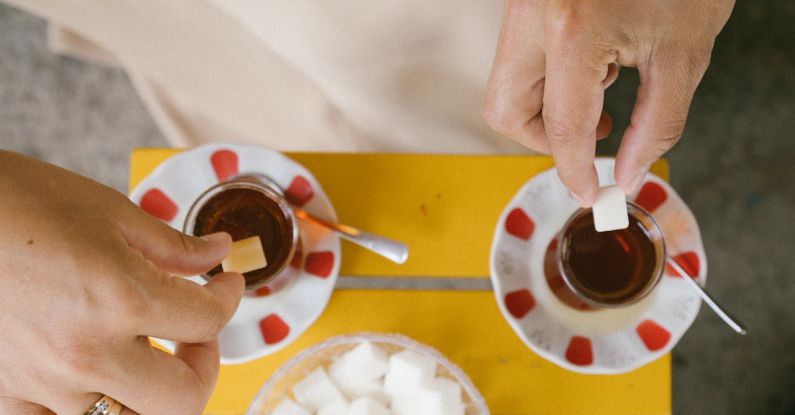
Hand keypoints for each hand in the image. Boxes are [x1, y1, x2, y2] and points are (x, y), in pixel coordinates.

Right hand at [0, 151, 244, 413]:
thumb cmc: (20, 200)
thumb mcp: (109, 212)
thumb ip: (174, 246)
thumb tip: (220, 253)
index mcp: (119, 299)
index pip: (208, 322)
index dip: (229, 299)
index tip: (226, 285)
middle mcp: (84, 353)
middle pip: (183, 400)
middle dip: (204, 366)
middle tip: (195, 335)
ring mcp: (42, 382)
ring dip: (148, 391)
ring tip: (143, 355)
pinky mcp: (3, 392)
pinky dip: (84, 405)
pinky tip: (90, 371)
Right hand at [483, 0, 733, 205]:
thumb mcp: (684, 52)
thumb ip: (657, 124)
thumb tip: (627, 172)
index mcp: (574, 28)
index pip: (561, 126)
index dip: (576, 171)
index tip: (590, 192)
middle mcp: (533, 15)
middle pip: (504, 109)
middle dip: (540, 139)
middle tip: (584, 144)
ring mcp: (522, 5)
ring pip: (504, 85)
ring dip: (543, 109)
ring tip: (601, 94)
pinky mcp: (525, 2)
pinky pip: (518, 58)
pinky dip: (548, 79)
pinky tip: (593, 66)